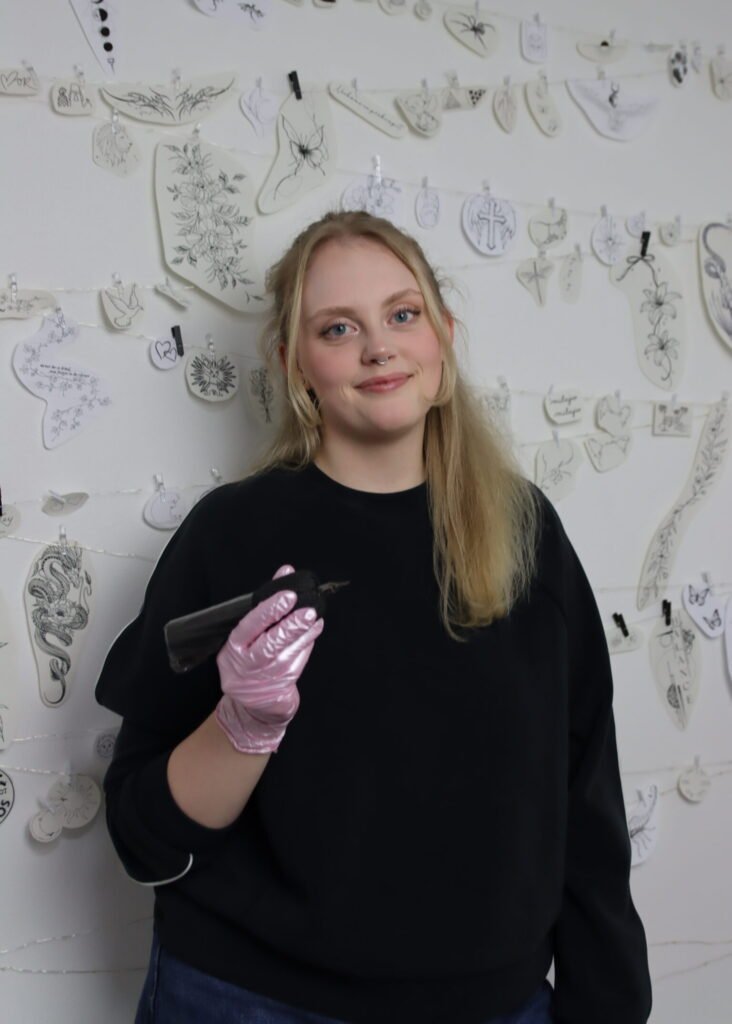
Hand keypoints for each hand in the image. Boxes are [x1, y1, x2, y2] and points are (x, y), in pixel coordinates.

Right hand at [215, 565, 324, 753]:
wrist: (253, 702)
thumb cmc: (250, 657)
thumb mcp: (248, 634)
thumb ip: (266, 603)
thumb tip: (285, 572)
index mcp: (232, 647)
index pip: (249, 626)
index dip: (268, 611)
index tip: (287, 596)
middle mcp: (245, 664)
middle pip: (269, 644)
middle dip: (290, 625)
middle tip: (308, 610)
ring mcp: (264, 677)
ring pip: (286, 654)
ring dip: (303, 634)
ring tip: (314, 617)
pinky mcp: (280, 686)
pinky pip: (297, 662)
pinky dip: (307, 644)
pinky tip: (314, 630)